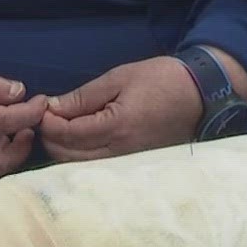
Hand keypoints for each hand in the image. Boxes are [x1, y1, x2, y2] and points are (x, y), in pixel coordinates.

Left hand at [41, 49, 246, 161]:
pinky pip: (95, 168)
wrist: (203, 95)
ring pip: (78, 166)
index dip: (47, 123)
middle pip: (67, 156)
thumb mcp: (120, 78)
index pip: (66, 134)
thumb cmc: (162, 80)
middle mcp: (119, 152)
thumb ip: (83, 97)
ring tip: (62, 127)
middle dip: (50, 138)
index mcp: (116, 127)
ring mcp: (125, 163)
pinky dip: (79, 157)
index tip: (42, 108)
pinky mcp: (131, 167)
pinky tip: (78, 140)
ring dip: (62, 149)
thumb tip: (52, 108)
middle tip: (48, 118)